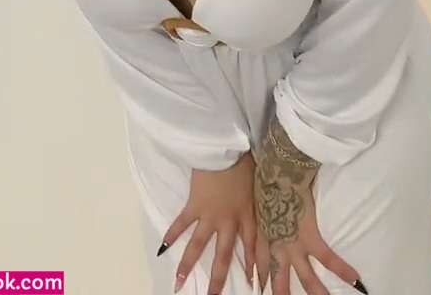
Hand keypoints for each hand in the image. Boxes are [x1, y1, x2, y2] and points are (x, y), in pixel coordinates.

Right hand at [159, 149, 257, 293]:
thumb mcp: (259, 181)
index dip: (252, 265)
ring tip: (179, 282)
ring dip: (188, 265)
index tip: (253, 284)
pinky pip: (181, 223)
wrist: (226, 149)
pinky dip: (171, 235)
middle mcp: (229, 221)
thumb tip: (267, 198)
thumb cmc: (246, 160)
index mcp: (247, 214)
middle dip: (219, 279)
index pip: (252, 246)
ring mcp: (210, 215)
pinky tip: (163, 249)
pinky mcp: (194, 205)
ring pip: (199, 245)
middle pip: (223, 255)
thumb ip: (259, 196)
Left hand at [254, 163, 364, 294]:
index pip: (261, 268)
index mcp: (261, 240)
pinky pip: (329, 258)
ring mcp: (295, 246)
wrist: (276, 175)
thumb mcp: (254, 203)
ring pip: (307, 278)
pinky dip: (342, 269)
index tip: (262, 289)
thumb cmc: (263, 182)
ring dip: (317, 292)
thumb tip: (255, 209)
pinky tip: (355, 280)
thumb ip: (256, 214)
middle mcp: (277, 249)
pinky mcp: (311, 237)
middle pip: (279, 281)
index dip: (262, 280)